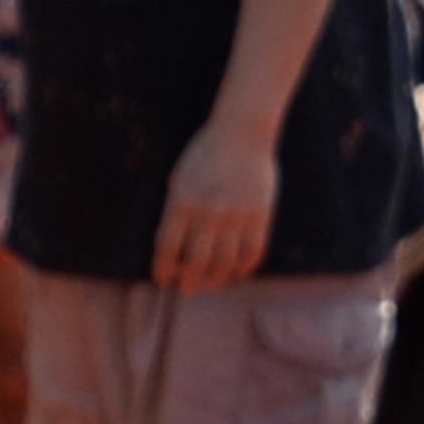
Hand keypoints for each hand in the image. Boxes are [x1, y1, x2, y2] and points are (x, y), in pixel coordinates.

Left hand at [155, 115, 282, 290]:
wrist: (241, 134)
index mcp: (181, 203)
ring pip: (225, 261)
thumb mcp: (177, 180)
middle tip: (187, 289)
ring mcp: (236, 215)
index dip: (164, 269)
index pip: (167, 247)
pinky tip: (237, 271)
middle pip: (196, 261)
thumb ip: (175, 211)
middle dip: (190, 281)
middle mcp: (208, 213)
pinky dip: (244, 266)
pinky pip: (253, 250)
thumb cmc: (202, 156)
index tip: (163, 279)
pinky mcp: (260, 214)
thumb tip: (172, 246)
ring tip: (211, 284)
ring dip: (217, 278)